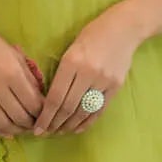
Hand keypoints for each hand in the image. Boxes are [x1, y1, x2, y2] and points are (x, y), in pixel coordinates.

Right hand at [0, 6, 44, 137]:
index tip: (46, 114)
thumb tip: (40, 99)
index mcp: (13, 73)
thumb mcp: (15, 55)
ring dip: (18, 130)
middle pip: (21, 117)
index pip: (34, 104)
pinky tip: (8, 132)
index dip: (43, 113)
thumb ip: (29, 78)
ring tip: (24, 128)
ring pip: (5, 125)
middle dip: (32, 124)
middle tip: (37, 123)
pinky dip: (0, 132)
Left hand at [33, 10, 139, 135]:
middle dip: (54, 124)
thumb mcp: (70, 49)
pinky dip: (87, 122)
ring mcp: (104, 81)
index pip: (55, 97)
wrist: (124, 28)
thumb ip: (61, 73)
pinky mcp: (116, 86)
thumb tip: (48, 101)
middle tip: (45, 133)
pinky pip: (99, 109)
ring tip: (59, 132)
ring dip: (69, 125)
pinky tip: (77, 128)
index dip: (45, 116)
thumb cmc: (91, 35)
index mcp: (71, 62)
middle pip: (68, 107)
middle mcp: (87, 73)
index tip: (37, 127)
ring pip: (83, 111)